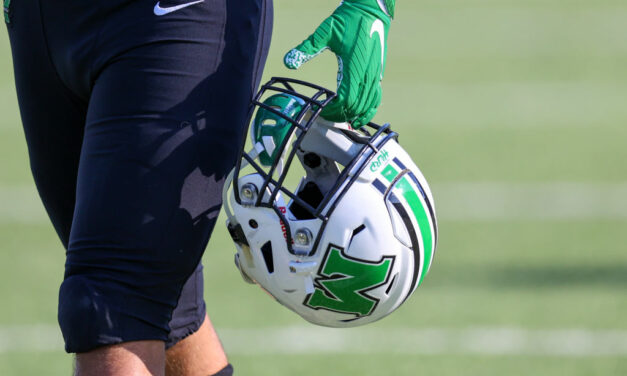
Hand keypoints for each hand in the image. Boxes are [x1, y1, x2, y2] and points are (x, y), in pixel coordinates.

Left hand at [284, 0, 394, 128]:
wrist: (371, 10)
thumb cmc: (348, 20)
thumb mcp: (325, 32)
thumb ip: (306, 48)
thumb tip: (287, 61)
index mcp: (353, 66)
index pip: (345, 99)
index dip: (335, 110)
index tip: (324, 112)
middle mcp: (366, 73)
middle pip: (356, 106)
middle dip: (343, 115)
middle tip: (329, 118)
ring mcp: (375, 74)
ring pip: (368, 104)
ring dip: (356, 115)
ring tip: (344, 122)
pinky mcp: (378, 72)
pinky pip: (376, 97)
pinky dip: (370, 109)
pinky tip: (361, 115)